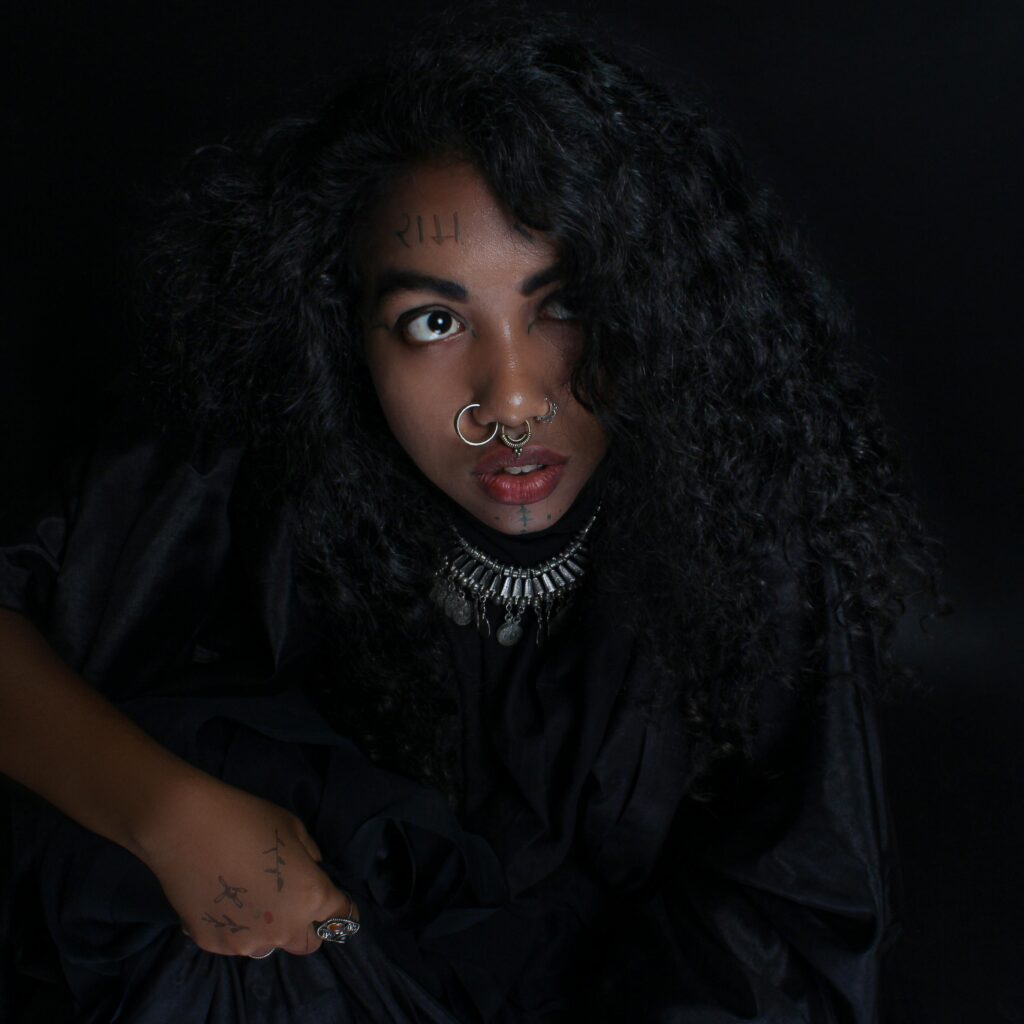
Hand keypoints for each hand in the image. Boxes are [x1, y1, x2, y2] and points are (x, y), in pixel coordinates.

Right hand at [138, 773, 356, 956]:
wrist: (187, 827)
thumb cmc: (248, 819)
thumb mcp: (293, 828)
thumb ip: (309, 855)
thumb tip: (310, 868)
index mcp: (311, 898)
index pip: (342, 917)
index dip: (342, 909)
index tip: (335, 903)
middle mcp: (283, 929)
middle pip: (306, 944)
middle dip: (305, 927)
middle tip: (289, 902)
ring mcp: (246, 942)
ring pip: (266, 945)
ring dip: (266, 929)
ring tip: (246, 897)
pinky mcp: (212, 944)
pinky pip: (232, 940)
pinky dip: (231, 926)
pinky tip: (218, 898)